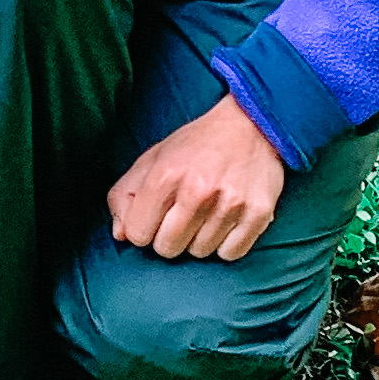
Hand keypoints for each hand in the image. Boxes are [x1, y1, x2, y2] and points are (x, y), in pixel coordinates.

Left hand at [107, 93, 284, 261]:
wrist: (251, 124)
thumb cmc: (197, 144)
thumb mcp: (154, 158)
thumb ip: (126, 194)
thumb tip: (120, 234)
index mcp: (166, 175)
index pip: (138, 234)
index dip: (143, 228)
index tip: (155, 216)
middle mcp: (198, 191)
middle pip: (167, 249)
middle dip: (169, 237)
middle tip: (181, 215)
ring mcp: (231, 205)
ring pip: (199, 253)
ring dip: (199, 239)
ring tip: (207, 212)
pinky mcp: (258, 214)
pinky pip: (230, 254)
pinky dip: (225, 244)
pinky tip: (226, 221)